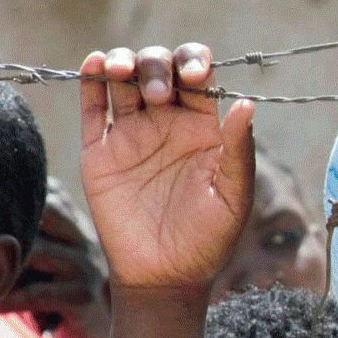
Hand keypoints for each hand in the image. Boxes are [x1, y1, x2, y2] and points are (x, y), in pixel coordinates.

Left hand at [0, 185, 110, 337]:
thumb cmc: (60, 297)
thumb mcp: (45, 262)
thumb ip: (26, 239)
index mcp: (74, 224)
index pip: (45, 193)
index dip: (13, 197)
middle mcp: (85, 239)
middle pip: (44, 209)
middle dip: (6, 221)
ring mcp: (87, 268)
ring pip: (34, 251)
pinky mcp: (83, 298)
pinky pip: (35, 293)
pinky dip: (7, 300)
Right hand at [79, 42, 255, 295]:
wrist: (165, 274)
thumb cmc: (209, 240)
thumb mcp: (233, 196)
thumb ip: (239, 151)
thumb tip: (246, 104)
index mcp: (204, 129)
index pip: (199, 78)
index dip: (195, 63)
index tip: (196, 76)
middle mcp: (168, 123)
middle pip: (159, 68)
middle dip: (158, 64)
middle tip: (161, 94)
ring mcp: (132, 133)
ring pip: (123, 79)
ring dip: (124, 63)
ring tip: (125, 73)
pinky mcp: (101, 150)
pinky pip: (93, 107)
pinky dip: (91, 78)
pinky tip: (96, 63)